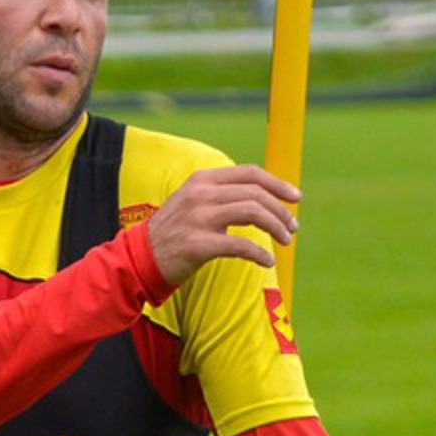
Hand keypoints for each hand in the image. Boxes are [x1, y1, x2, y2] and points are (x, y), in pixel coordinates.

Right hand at [146, 165, 299, 283]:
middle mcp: (201, 195)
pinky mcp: (198, 245)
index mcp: (202, 180)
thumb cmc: (172, 233)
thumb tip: (261, 197)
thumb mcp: (192, 202)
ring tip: (285, 241)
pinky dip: (260, 254)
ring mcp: (198, 218)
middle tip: (293, 227)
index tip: (295, 197)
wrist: (139, 258)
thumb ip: (220, 195)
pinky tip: (267, 261)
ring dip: (276, 227)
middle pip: (256, 194)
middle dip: (281, 210)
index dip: (277, 183)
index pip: (249, 173)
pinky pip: (241, 245)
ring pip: (253, 213)